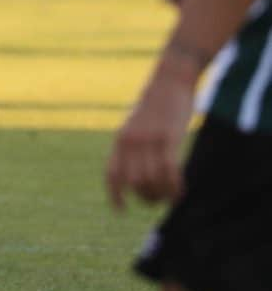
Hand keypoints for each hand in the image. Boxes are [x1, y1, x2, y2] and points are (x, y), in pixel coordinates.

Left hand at [105, 65, 194, 209]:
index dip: (114, 195)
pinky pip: (169, 172)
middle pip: (133, 183)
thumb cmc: (155, 104)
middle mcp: (130, 141)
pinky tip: (180, 192)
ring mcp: (149, 139)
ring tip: (170, 196)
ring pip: (151, 181)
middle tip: (158, 200)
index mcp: (120, 139)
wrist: (169, 79)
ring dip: (161, 195)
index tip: (120, 211)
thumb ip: (133, 145)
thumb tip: (136, 172)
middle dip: (145, 198)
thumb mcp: (136, 124)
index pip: (111, 174)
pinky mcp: (168, 137)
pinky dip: (174, 187)